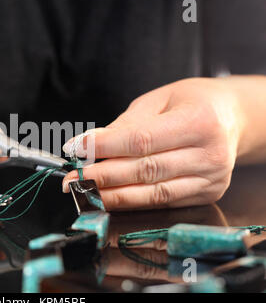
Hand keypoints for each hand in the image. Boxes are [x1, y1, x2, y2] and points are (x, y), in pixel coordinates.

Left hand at [63, 77, 243, 209]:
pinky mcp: (206, 194)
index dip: (104, 147)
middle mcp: (209, 154)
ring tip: (84, 191)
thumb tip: (89, 145)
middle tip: (72, 178)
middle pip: (144, 170)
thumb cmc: (191, 102)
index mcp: (199, 121)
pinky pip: (162, 201)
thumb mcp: (158, 101)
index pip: (140, 140)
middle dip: (102, 176)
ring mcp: (211, 179)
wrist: (231, 118)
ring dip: (113, 195)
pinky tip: (110, 197)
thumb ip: (125, 124)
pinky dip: (132, 201)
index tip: (75, 149)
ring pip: (152, 193)